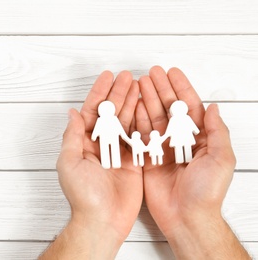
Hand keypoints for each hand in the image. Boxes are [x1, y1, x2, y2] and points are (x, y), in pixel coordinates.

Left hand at [40, 71, 142, 258]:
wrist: (102, 220)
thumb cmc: (82, 195)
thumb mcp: (69, 162)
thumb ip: (72, 136)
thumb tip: (72, 112)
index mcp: (83, 143)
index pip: (91, 112)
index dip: (99, 93)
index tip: (107, 76)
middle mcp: (101, 145)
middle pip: (110, 113)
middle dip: (118, 93)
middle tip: (128, 76)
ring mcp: (118, 152)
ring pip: (125, 121)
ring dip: (131, 102)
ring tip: (138, 84)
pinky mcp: (133, 161)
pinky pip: (139, 137)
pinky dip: (142, 121)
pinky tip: (146, 106)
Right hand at [137, 66, 249, 258]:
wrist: (186, 216)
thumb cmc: (207, 191)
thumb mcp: (221, 158)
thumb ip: (217, 132)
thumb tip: (213, 107)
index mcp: (199, 138)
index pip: (189, 107)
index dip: (181, 88)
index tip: (172, 72)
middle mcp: (179, 140)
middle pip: (168, 109)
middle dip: (160, 89)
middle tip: (151, 73)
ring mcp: (162, 148)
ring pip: (153, 118)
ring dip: (147, 99)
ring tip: (139, 83)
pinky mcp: (147, 158)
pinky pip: (140, 135)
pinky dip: (137, 119)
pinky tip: (134, 105)